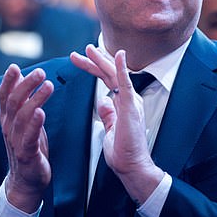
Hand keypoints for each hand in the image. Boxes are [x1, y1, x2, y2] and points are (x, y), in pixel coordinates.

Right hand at [0, 64, 53, 212]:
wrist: (26, 180)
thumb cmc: (27, 145)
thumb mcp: (24, 120)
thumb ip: (22, 98)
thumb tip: (21, 73)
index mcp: (7, 118)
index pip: (4, 96)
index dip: (8, 81)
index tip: (14, 66)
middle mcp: (8, 127)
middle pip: (13, 102)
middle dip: (25, 85)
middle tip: (40, 72)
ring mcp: (16, 141)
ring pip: (22, 116)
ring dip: (35, 99)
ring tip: (48, 85)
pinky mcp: (26, 154)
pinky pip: (29, 137)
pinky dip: (34, 124)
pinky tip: (42, 113)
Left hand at [70, 46, 163, 203]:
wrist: (133, 166)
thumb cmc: (124, 152)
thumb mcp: (110, 129)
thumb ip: (108, 114)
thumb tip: (103, 101)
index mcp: (124, 104)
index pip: (108, 81)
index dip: (96, 68)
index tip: (83, 59)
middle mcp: (129, 99)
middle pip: (110, 74)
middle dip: (96, 61)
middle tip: (83, 49)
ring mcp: (131, 102)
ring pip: (115, 75)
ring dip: (102, 60)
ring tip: (90, 49)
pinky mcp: (131, 107)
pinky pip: (126, 83)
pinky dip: (121, 68)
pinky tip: (119, 55)